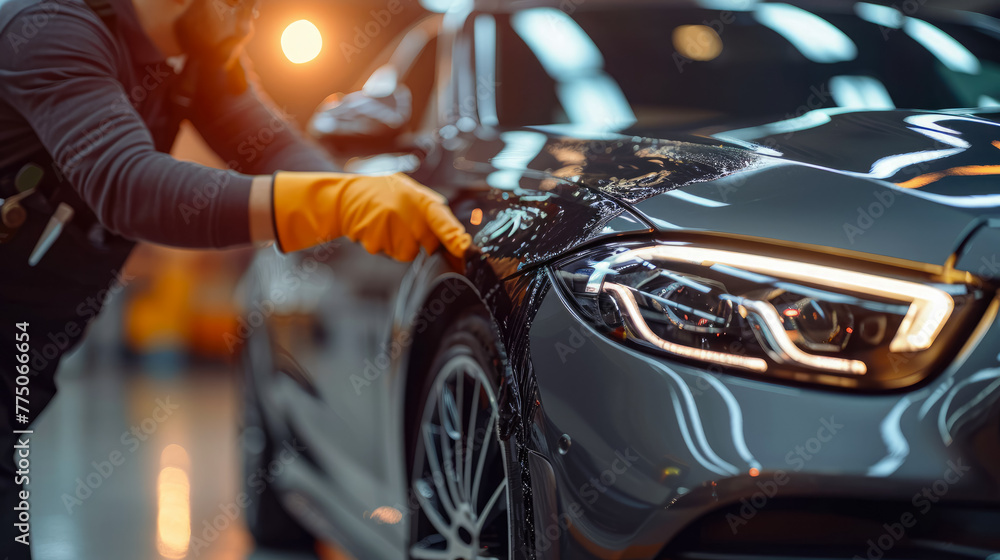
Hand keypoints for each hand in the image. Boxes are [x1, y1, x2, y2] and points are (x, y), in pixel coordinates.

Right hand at [270, 172, 471, 260]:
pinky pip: (387, 253)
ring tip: (384, 225)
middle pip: (427, 245)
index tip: (465, 250)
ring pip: (406, 253)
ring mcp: (392, 228)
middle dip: (419, 241)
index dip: (456, 239)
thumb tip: (452, 231)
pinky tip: (373, 229)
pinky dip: (382, 246)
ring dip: (398, 245)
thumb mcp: (407, 189)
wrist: (343, 197)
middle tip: (400, 224)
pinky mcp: (376, 240)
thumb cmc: (378, 193)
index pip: (444, 222)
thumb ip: (429, 206)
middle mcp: (408, 213)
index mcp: (420, 199)